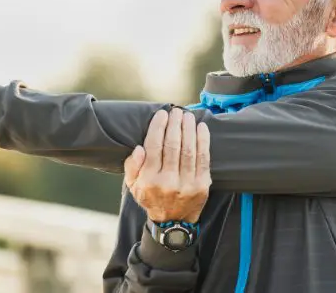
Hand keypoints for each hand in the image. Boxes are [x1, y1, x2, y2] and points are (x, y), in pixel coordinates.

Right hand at [124, 108, 210, 222]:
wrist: (172, 222)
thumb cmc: (151, 197)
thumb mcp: (133, 186)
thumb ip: (132, 167)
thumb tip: (139, 148)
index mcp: (149, 180)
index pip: (154, 147)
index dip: (158, 127)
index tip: (161, 114)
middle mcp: (168, 182)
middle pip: (173, 145)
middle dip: (175, 125)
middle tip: (176, 111)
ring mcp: (187, 184)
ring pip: (189, 150)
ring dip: (189, 129)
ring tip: (188, 116)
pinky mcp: (202, 185)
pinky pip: (204, 158)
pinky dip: (203, 141)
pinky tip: (201, 128)